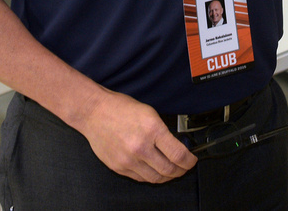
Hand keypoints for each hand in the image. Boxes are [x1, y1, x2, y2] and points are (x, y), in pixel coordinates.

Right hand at [75, 87, 196, 182]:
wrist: (94, 112)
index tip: (192, 160)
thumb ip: (163, 131)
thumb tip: (177, 146)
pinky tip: (153, 169)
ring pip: (155, 178)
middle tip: (184, 167)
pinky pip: (140, 178)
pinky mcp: (119, 167)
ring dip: (167, 177)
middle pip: (169, 170)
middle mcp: (141, 147)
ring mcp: (128, 160)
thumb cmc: (120, 108)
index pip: (178, 154)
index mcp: (152, 129)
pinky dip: (150, 176)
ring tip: (171, 171)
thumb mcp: (149, 112)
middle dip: (181, 171)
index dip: (189, 161)